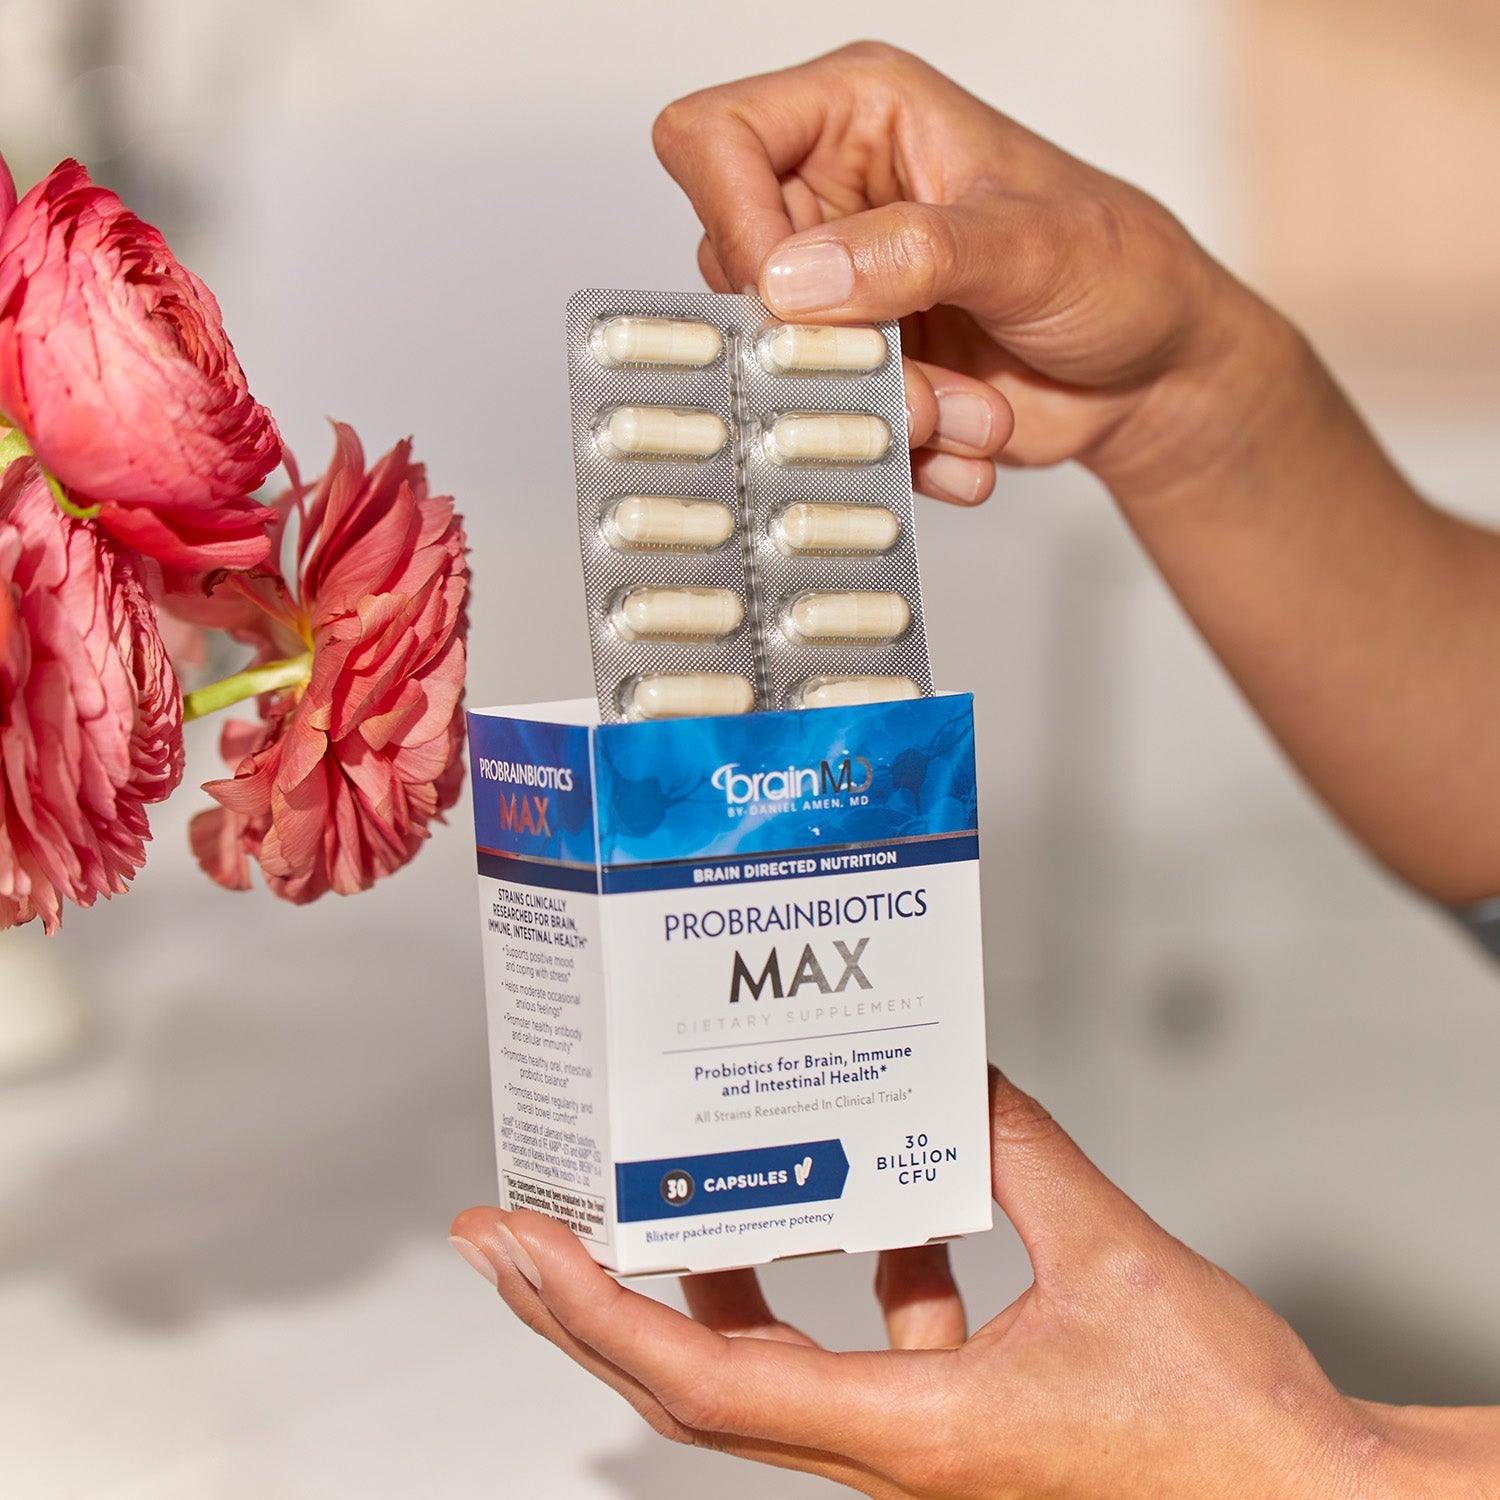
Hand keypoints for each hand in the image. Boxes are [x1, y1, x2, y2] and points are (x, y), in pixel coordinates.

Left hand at [450, 1069, 1474, 1497]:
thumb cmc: (1221, 1437)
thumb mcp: (1110, 1261)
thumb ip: (1017, 1155)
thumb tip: (955, 1078)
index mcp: (906, 1434)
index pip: (697, 1380)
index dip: (591, 1310)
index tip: (516, 1249)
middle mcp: (885, 1457)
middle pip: (695, 1381)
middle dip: (595, 1302)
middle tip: (528, 1230)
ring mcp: (913, 1452)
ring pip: (769, 1370)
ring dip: (714, 1287)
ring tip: (684, 1201)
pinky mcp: (955, 1433)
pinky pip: (861, 1355)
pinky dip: (845, 1285)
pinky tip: (885, 1217)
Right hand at [651, 42, 1280, 509]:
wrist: (1154, 373)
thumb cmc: (1119, 269)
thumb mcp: (1032, 245)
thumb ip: (915, 252)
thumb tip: (795, 278)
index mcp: (862, 116)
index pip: (718, 138)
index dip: (733, 218)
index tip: (791, 300)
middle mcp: (832, 197)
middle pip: (736, 271)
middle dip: (828, 350)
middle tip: (916, 390)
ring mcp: (839, 291)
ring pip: (778, 365)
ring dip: (876, 411)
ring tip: (967, 417)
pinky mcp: (854, 368)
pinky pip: (820, 423)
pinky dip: (893, 454)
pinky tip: (964, 446)